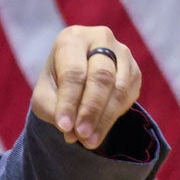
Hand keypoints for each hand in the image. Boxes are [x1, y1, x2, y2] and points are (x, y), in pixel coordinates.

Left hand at [31, 26, 140, 149]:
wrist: (75, 76)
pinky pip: (130, 94)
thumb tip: (71, 132)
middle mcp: (100, 39)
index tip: (64, 127)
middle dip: (91, 110)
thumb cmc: (55, 83)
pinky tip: (100, 131)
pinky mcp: (135, 70)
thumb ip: (53, 110)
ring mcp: (122, 53)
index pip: (73, 72)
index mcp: (72, 38)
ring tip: (89, 141)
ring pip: (119, 88)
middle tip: (81, 136)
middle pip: (100, 77)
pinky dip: (115, 115)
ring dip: (105, 118)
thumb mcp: (44, 95)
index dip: (69, 101)